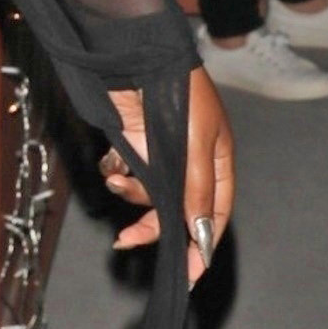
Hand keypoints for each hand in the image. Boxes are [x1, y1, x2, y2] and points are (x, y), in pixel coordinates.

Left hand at [100, 68, 233, 287]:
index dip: (201, 244)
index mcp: (217, 162)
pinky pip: (125, 173)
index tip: (188, 272)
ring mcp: (160, 155)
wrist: (135, 56)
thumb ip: (195, 190)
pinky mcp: (133, 145)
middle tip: (127, 240)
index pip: (213, 214)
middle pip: (175, 210)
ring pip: (146, 194)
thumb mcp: (194, 145)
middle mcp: (190, 163)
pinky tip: (110, 163)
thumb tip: (199, 233)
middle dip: (152, 225)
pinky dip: (116, 173)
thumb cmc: (177, 93)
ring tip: (117, 178)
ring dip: (130, 192)